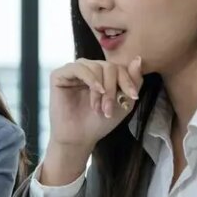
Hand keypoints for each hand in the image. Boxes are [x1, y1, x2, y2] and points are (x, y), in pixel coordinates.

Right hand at [41, 58, 142, 184]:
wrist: (79, 138)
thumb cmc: (99, 123)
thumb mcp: (123, 102)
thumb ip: (133, 80)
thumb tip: (138, 58)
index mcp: (100, 74)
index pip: (118, 67)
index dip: (127, 80)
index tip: (133, 97)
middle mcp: (87, 69)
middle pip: (108, 66)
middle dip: (112, 88)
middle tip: (109, 108)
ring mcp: (72, 71)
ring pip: (95, 66)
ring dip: (101, 88)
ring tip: (99, 107)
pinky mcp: (59, 75)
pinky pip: (78, 68)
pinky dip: (91, 78)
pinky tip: (96, 90)